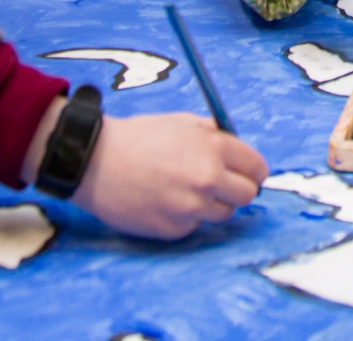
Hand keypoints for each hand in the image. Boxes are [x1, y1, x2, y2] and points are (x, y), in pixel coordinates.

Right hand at [72, 112, 267, 239]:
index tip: (247, 173)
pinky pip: (194, 225)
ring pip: (223, 214)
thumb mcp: (182, 122)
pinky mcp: (173, 229)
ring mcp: (190, 208)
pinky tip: (165, 200)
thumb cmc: (138, 137)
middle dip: (238, 189)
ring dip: (212, 204)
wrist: (95, 162)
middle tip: (221, 184)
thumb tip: (236, 150)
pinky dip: (186, 216)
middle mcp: (207, 180)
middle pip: (247, 196)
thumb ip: (213, 135)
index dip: (253, 170)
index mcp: (214, 149)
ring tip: (186, 189)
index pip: (257, 168)